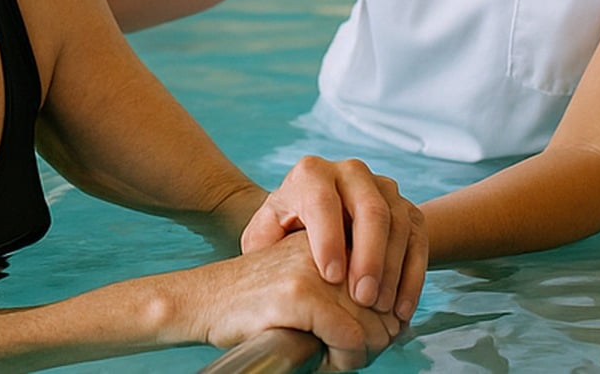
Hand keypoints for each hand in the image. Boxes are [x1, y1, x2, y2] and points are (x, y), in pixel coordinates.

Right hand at [178, 232, 400, 370]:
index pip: (388, 283)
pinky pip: (350, 339)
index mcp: (331, 239)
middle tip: (348, 357)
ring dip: (361, 355)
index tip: (360, 341)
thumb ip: (347, 291)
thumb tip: (398, 324)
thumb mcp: (306, 285)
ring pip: (375, 326)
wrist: (202, 301)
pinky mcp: (299, 295)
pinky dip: (344, 361)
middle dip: (376, 342)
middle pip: (387, 307)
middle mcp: (326, 248)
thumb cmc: (255, 303)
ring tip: (334, 359)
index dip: (383, 322)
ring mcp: (312, 269)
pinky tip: (321, 361)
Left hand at [240, 156, 426, 320]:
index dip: (329, 238)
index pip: (323, 201)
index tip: (330, 277)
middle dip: (369, 257)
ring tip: (381, 309)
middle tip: (362, 299)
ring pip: (398, 225)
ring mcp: (384, 188)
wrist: (324, 217)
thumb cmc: (289, 228)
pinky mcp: (408, 209)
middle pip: (370, 209)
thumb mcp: (266, 231)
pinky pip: (418, 241)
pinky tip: (401, 309)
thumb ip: (262, 244)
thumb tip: (270, 265)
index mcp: (312, 173)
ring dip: (393, 270)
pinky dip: (412, 277)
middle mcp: (351, 172)